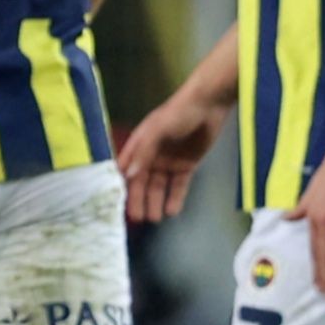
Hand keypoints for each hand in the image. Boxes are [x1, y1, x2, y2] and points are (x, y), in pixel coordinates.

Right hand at [118, 92, 226, 223]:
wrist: (208, 106)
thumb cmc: (177, 113)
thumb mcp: (157, 129)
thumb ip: (143, 151)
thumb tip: (127, 174)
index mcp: (139, 146)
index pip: (125, 170)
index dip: (120, 186)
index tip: (115, 203)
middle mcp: (150, 156)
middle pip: (141, 182)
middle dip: (138, 199)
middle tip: (137, 219)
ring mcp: (168, 162)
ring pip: (158, 187)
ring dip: (155, 202)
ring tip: (154, 219)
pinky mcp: (186, 166)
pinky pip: (178, 186)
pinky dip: (175, 198)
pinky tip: (172, 212)